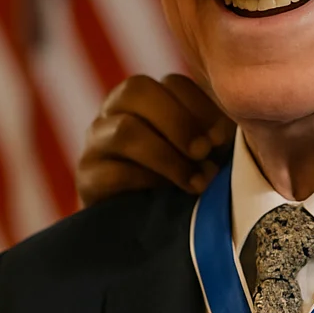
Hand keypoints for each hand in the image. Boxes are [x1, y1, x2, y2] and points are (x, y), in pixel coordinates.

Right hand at [76, 74, 233, 206]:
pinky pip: (111, 171)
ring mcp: (97, 141)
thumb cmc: (186, 179)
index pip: (172, 83)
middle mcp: (117, 109)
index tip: (222, 137)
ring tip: (196, 181)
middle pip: (137, 90)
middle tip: (204, 152)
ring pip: (124, 130)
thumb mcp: (206, 153)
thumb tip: (226, 135)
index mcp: (151, 96)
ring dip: (167, 156)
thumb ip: (215, 136)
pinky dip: (146, 182)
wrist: (147, 229)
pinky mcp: (87, 177)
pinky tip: (167, 196)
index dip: (200, 107)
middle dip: (178, 122)